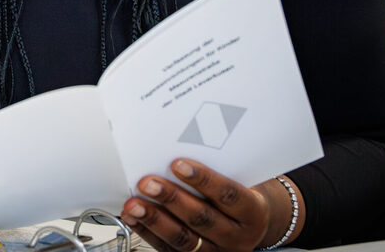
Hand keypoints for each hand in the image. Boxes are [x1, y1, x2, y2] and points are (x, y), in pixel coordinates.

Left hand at [119, 160, 299, 251]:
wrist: (250, 226)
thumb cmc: (239, 197)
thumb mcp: (240, 181)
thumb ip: (218, 168)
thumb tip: (180, 142)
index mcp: (252, 213)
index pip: (228, 195)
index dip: (203, 179)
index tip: (178, 164)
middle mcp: (236, 236)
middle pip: (202, 218)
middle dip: (171, 199)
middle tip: (148, 182)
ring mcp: (215, 250)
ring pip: (183, 239)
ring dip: (155, 219)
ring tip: (134, 204)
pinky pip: (167, 248)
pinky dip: (147, 232)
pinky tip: (133, 217)